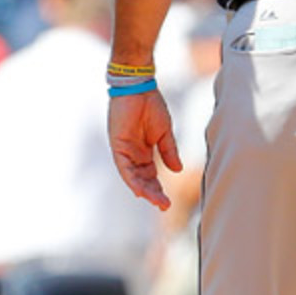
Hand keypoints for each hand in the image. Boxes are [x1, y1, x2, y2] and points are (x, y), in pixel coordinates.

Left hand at [108, 90, 182, 210]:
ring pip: (133, 177)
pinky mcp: (118, 146)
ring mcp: (125, 152)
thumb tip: (178, 170)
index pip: (151, 175)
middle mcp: (133, 155)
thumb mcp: (165, 132)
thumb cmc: (151, 106)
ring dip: (144, 190)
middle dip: (153, 193)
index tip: (167, 203)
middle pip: (143, 179)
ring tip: (156, 201)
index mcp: (145, 152)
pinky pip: (124, 167)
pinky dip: (132, 179)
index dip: (159, 189)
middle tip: (164, 206)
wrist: (139, 88)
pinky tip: (140, 189)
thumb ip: (169, 151)